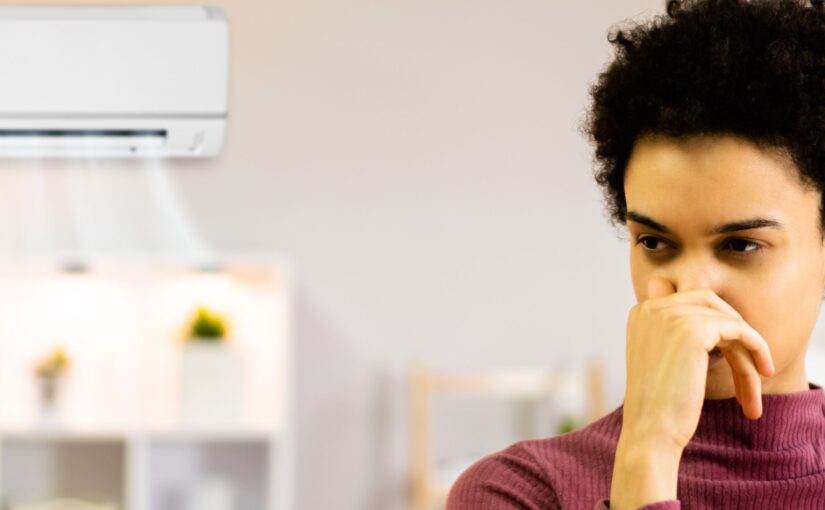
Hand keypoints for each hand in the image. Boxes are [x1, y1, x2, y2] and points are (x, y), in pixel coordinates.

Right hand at [622, 277, 774, 448]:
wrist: (650, 430)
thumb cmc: (660, 404)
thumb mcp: (664, 358)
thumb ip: (681, 335)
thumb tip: (724, 326)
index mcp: (642, 312)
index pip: (691, 302)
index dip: (717, 327)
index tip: (733, 357)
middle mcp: (652, 307)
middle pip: (710, 304)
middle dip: (734, 331)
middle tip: (751, 366)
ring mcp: (670, 315)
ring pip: (727, 320)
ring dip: (746, 352)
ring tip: (756, 384)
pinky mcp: (693, 328)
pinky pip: (739, 329)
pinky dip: (756, 347)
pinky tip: (764, 371)